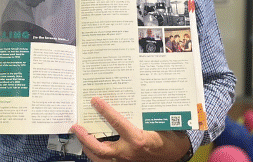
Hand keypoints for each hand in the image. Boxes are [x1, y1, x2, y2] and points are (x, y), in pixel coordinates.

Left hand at [71, 97, 190, 161]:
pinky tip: (92, 147)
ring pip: (100, 158)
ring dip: (87, 147)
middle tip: (76, 126)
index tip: (95, 101)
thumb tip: (131, 96)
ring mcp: (125, 161)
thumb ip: (145, 113)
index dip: (105, 111)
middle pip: (100, 148)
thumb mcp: (159, 123)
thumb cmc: (169, 139)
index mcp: (138, 139)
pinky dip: (97, 155)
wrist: (176, 155)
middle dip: (85, 138)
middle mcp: (129, 152)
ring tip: (80, 136)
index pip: (117, 123)